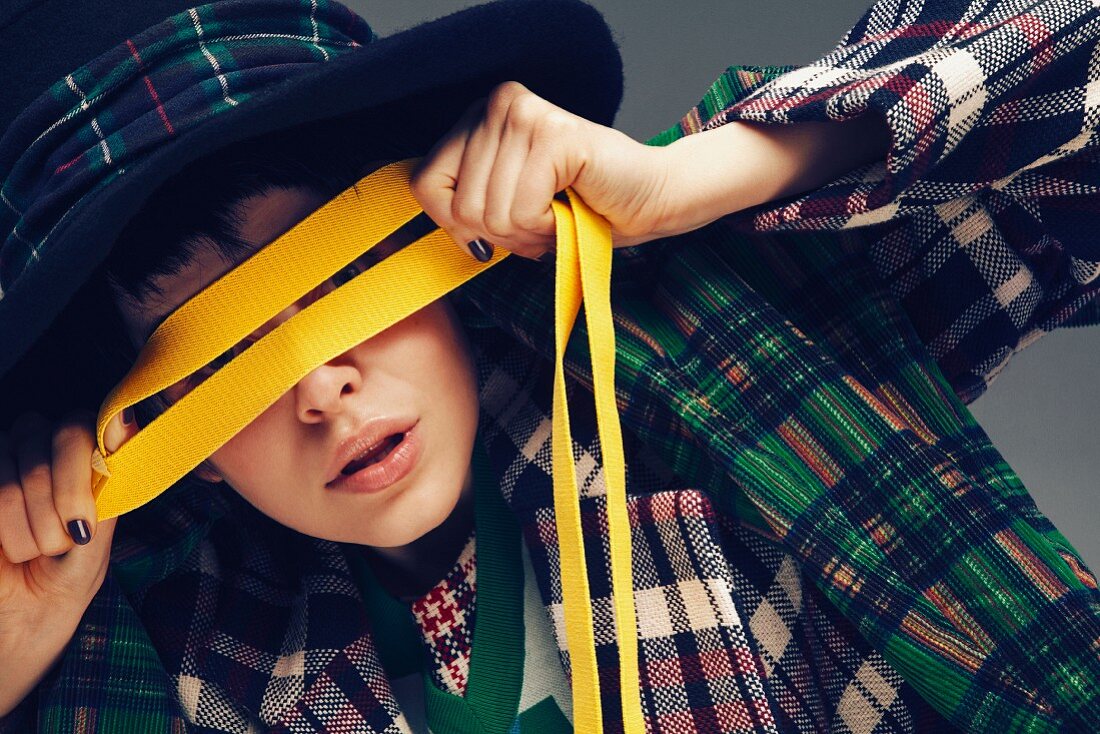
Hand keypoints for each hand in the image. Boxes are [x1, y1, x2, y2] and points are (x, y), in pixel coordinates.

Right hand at [0, 408, 137, 715]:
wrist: (22, 623)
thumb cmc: (67, 577)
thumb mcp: (99, 531)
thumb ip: (109, 478)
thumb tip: (123, 419)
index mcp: (78, 456)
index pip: (79, 424)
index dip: (78, 471)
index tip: (81, 521)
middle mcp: (37, 450)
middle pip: (50, 437)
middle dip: (61, 500)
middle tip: (63, 541)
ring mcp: (2, 466)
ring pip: (15, 471)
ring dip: (29, 526)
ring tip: (33, 552)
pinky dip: (4, 527)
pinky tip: (7, 548)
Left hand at [410, 80, 679, 260]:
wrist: (649, 201)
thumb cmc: (582, 209)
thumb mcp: (506, 208)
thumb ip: (466, 207)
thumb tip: (448, 228)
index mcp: (479, 116)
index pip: (426, 182)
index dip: (457, 224)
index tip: (498, 231)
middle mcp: (497, 104)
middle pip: (461, 208)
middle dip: (505, 235)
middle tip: (545, 221)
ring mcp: (525, 115)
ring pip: (491, 216)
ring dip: (531, 234)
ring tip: (561, 213)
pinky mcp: (553, 135)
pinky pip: (522, 213)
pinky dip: (550, 229)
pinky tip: (574, 207)